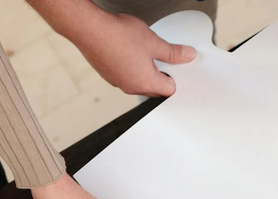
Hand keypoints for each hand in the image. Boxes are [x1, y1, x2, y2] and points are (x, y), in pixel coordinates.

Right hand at [35, 0, 194, 96]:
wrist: (90, 29)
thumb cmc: (117, 36)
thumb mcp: (154, 42)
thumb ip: (173, 52)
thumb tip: (187, 56)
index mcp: (146, 83)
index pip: (169, 90)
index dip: (176, 77)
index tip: (177, 66)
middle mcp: (131, 87)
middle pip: (154, 88)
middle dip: (161, 74)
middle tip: (162, 56)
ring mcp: (118, 82)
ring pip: (139, 81)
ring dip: (145, 70)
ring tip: (143, 50)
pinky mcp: (108, 75)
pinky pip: (125, 75)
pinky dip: (130, 66)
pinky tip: (128, 50)